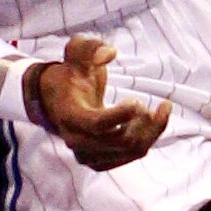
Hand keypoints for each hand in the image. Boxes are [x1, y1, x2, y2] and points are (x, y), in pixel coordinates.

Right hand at [34, 34, 170, 171]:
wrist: (58, 101)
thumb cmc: (70, 75)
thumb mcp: (75, 53)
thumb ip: (90, 47)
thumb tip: (109, 53)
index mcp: (70, 116)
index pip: (97, 124)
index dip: (121, 115)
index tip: (138, 100)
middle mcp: (76, 141)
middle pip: (122, 141)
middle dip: (145, 121)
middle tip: (151, 104)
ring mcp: (88, 156)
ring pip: (133, 150)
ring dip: (151, 130)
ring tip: (153, 110)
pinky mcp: (100, 163)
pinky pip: (133, 155)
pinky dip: (148, 138)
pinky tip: (148, 121)